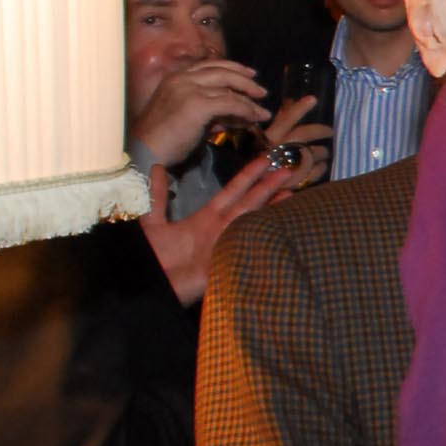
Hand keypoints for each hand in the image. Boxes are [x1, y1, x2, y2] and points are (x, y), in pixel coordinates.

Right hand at [126, 58, 269, 166]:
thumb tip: (235, 114)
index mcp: (176, 77)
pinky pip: (230, 103)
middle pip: (222, 71)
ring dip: (249, 100)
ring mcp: (189, 89)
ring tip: (263, 111)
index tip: (249, 75)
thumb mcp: (187, 116)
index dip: (232, 68)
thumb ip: (210, 111)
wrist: (146, 151)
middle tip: (261, 91)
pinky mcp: (197, 104)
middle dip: (245, 80)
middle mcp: (182, 78)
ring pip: (229, 87)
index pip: (210, 66)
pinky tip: (253, 119)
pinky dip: (245, 110)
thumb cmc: (163, 138)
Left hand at [140, 161, 295, 304]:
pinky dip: (266, 237)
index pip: (232, 192)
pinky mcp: (229, 262)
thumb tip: (157, 167)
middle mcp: (222, 228)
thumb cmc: (154, 258)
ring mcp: (228, 244)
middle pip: (249, 202)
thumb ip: (157, 196)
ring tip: (292, 192)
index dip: (248, 176)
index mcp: (207, 218)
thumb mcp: (153, 222)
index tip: (264, 160)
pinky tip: (282, 227)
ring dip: (273, 206)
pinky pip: (250, 246)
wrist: (153, 286)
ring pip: (254, 219)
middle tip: (287, 169)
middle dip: (268, 186)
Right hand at [261, 93, 332, 185]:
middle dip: (322, 131)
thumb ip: (279, 121)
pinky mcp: (298, 180)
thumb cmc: (258, 161)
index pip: (287, 118)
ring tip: (326, 152)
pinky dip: (321, 167)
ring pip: (315, 152)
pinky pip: (317, 171)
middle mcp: (282, 148)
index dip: (300, 108)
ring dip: (323, 151)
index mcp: (270, 138)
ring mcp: (291, 164)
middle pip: (307, 134)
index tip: (313, 99)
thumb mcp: (264, 140)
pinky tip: (322, 166)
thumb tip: (291, 102)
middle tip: (330, 132)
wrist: (254, 191)